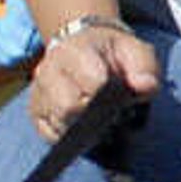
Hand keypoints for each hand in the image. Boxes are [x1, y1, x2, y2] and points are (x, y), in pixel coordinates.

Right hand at [28, 20, 158, 141]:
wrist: (88, 46)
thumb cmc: (114, 53)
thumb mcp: (136, 51)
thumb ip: (145, 67)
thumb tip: (145, 86)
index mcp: (75, 50)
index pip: (91, 82)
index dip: (108, 94)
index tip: (118, 95)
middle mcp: (49, 69)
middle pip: (68, 106)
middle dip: (93, 115)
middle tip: (108, 111)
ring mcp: (39, 91)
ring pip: (57, 123)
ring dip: (81, 128)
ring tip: (96, 118)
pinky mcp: (35, 110)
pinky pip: (48, 134)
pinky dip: (67, 135)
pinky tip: (81, 126)